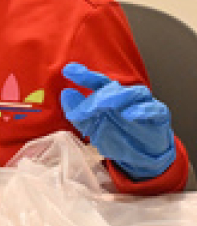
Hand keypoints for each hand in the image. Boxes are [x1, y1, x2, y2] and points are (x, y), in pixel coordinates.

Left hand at [61, 62, 175, 179]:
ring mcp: (144, 103)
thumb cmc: (117, 136)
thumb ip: (79, 114)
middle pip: (112, 88)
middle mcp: (126, 95)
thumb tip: (66, 93)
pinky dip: (142, 110)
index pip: (97, 82)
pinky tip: (130, 114)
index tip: (68, 70)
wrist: (143, 155)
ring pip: (134, 93)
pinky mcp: (159, 114)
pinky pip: (153, 109)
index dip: (84, 75)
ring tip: (104, 104)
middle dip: (97, 97)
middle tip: (85, 108)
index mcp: (109, 96)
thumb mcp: (93, 128)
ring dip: (118, 97)